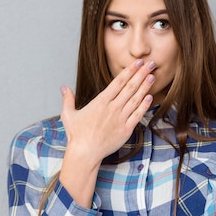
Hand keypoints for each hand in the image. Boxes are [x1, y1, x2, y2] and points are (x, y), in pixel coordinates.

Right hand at [57, 59, 155, 206]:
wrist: (85, 153)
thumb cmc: (77, 135)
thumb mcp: (69, 115)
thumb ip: (68, 99)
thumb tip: (63, 88)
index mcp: (100, 102)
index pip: (118, 82)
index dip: (129, 71)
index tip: (137, 63)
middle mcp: (112, 108)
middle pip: (130, 87)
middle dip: (141, 74)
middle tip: (151, 63)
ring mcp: (120, 119)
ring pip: (136, 99)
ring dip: (145, 87)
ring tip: (152, 76)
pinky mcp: (126, 130)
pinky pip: (137, 115)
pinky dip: (144, 105)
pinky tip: (150, 97)